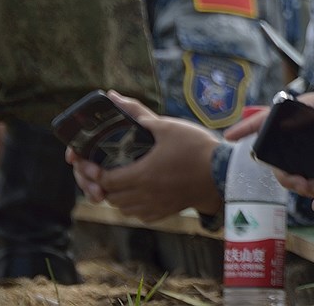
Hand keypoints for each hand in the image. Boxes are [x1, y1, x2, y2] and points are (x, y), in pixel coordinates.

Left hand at [67, 92, 222, 220]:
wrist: (223, 173)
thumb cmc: (197, 148)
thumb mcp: (168, 127)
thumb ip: (138, 114)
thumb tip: (114, 98)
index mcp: (141, 174)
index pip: (104, 180)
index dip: (92, 172)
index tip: (91, 162)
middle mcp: (144, 195)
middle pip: (110, 196)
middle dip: (102, 184)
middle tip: (104, 169)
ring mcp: (155, 206)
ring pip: (123, 208)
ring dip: (117, 196)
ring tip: (121, 180)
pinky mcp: (165, 212)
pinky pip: (139, 215)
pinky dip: (133, 206)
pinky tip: (140, 193)